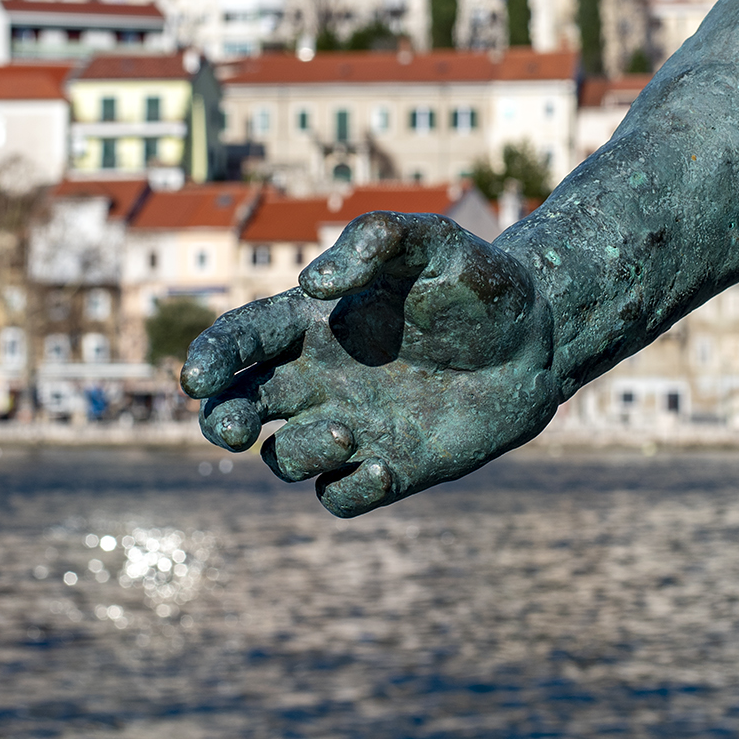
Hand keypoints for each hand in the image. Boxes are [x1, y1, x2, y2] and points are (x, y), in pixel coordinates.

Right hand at [180, 211, 557, 515]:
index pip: (240, 341)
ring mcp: (350, 427)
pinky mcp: (388, 469)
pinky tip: (385, 467)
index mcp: (312, 325)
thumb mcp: (430, 243)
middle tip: (235, 426)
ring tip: (351, 433)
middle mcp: (320, 379)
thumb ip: (374, 242)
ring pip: (284, 458)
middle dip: (222, 420)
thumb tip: (313, 285)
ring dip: (301, 453)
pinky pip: (339, 496)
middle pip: (238, 408)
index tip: (200, 377)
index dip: (211, 359)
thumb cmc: (477, 283)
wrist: (538, 337)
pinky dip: (348, 490)